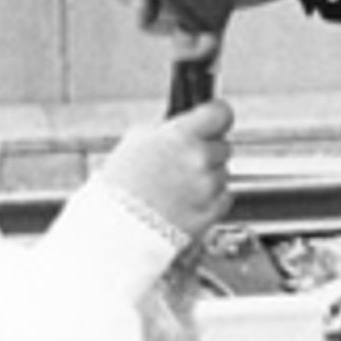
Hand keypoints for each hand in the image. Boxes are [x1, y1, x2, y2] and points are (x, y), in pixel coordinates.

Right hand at [101, 100, 234, 246]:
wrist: (116, 227)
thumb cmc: (120, 184)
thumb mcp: (137, 141)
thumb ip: (168, 130)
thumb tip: (186, 123)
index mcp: (181, 136)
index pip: (221, 113)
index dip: (218, 116)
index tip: (214, 121)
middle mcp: (199, 159)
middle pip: (224, 146)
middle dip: (208, 152)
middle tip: (185, 163)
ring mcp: (207, 187)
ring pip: (223, 174)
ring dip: (208, 178)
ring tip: (179, 187)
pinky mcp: (210, 212)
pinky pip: (223, 198)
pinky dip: (210, 200)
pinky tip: (186, 202)